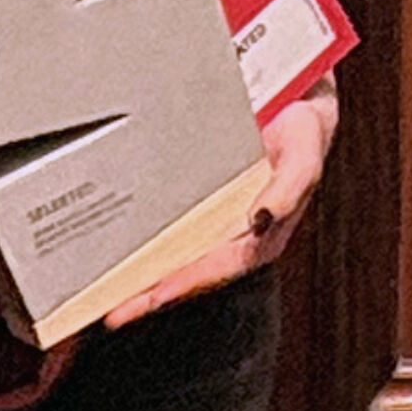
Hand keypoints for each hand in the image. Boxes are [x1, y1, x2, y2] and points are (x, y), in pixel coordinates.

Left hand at [101, 78, 338, 330]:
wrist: (297, 99)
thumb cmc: (303, 132)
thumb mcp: (304, 155)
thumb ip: (289, 188)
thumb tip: (263, 219)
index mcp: (262, 235)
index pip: (219, 268)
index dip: (186, 283)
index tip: (154, 297)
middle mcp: (236, 235)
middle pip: (189, 272)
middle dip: (151, 294)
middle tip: (115, 311)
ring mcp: (216, 221)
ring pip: (175, 257)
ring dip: (142, 277)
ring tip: (107, 294)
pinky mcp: (201, 204)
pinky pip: (170, 229)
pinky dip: (145, 245)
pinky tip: (120, 251)